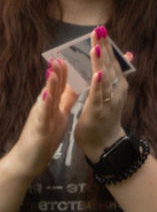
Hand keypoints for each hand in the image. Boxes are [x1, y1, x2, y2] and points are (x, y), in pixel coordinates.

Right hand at [2, 59, 73, 181]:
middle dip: (57, 70)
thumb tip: (73, 85)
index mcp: (52, 103)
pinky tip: (46, 96)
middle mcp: (45, 107)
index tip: (72, 52)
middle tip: (61, 52)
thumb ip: (64, 100)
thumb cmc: (45, 136)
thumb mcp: (58, 114)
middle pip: (52, 86)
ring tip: (54, 69)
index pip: (60, 84)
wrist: (28, 159)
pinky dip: (45, 105)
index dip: (66, 69)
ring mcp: (40, 117)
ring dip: (50, 83)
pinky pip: (43, 116)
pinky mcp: (39, 129)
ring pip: (46, 97)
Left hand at [74, 26, 130, 161]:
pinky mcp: (99, 111)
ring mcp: (109, 101)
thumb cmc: (106, 116)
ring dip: (100, 61)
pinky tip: (97, 73)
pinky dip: (98, 85)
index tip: (101, 29)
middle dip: (104, 48)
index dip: (107, 45)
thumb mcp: (115, 92)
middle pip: (110, 65)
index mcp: (118, 84)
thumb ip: (120, 72)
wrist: (105, 143)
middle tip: (99, 30)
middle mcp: (117, 90)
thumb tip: (129, 53)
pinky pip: (99, 96)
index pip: (112, 61)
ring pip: (104, 78)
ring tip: (96, 46)